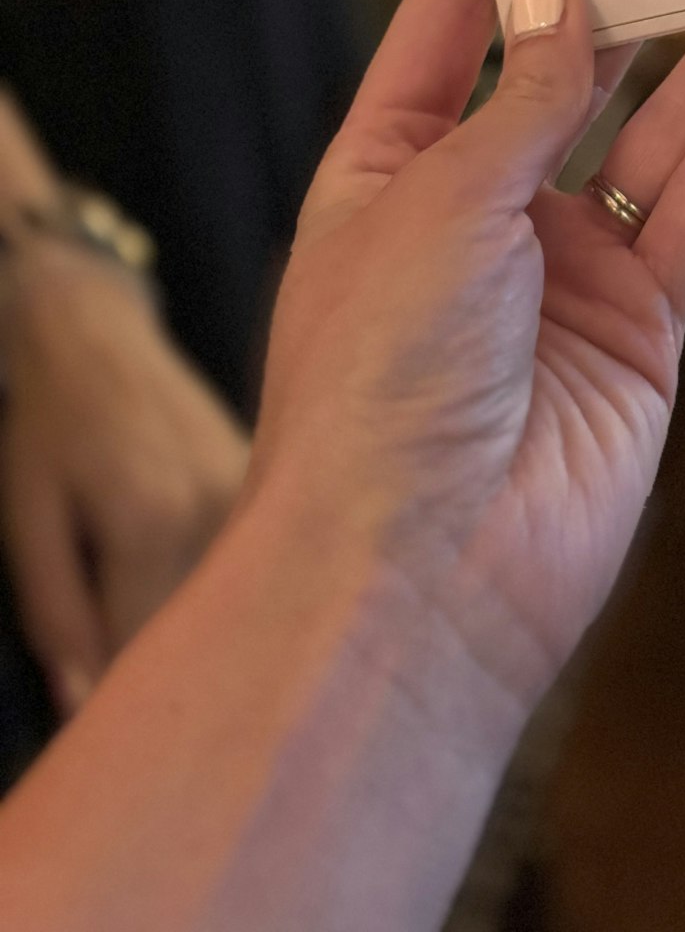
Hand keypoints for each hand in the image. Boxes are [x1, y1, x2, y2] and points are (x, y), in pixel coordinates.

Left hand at [1, 245, 249, 715]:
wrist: (94, 336)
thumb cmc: (47, 430)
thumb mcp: (26, 522)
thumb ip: (57, 616)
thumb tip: (87, 705)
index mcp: (154, 524)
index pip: (151, 657)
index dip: (129, 714)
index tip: (117, 750)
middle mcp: (216, 510)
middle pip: (201, 632)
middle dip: (175, 681)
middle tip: (143, 714)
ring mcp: (247, 491)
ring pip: (230, 599)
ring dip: (201, 634)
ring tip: (167, 652)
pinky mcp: (257, 478)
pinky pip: (241, 559)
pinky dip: (218, 589)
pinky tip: (196, 594)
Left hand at [247, 0, 684, 724]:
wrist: (424, 573)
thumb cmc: (382, 382)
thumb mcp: (439, 201)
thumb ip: (520, 101)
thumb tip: (564, 5)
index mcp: (383, 178)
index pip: (439, 41)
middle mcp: (475, 217)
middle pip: (555, 81)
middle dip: (612, 0)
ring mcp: (561, 272)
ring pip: (645, 137)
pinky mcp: (638, 325)